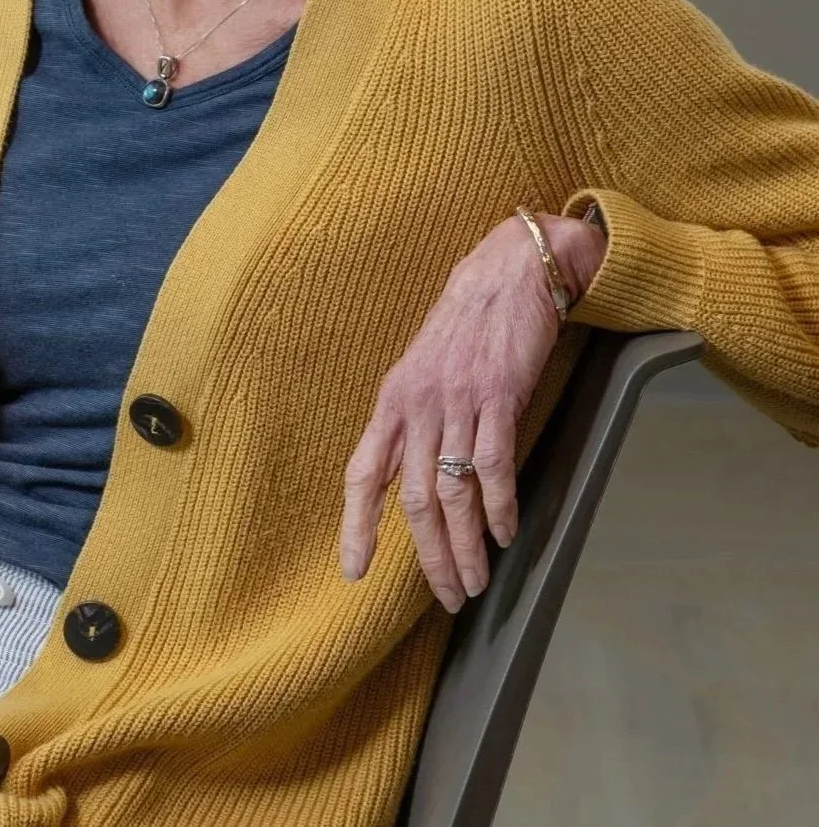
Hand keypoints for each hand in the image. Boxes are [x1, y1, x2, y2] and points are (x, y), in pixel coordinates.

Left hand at [338, 211, 606, 612]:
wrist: (511, 269)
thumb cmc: (468, 319)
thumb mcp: (424, 367)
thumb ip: (414, 416)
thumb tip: (408, 471)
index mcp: (394, 399)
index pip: (364, 472)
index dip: (357, 524)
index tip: (354, 571)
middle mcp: (419, 404)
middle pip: (414, 499)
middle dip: (429, 557)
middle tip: (446, 596)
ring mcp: (459, 402)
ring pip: (454, 493)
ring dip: (466, 547)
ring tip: (477, 581)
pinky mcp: (499, 397)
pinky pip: (495, 467)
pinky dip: (501, 508)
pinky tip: (507, 534)